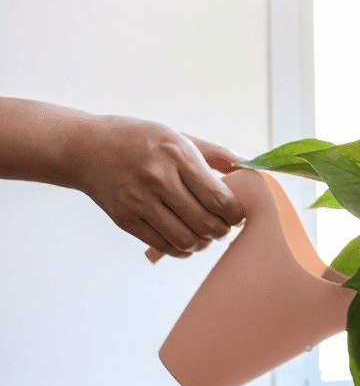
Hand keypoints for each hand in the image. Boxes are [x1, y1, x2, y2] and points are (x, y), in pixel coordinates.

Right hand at [74, 117, 246, 257]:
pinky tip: (187, 241)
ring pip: (186, 240)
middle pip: (206, 223)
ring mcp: (139, 201)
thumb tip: (248, 167)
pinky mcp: (125, 219)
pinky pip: (164, 246)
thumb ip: (214, 154)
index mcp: (177, 155)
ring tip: (206, 236)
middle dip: (222, 231)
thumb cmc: (139, 140)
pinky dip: (182, 250)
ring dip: (203, 243)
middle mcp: (158, 179)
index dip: (235, 214)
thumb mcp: (177, 136)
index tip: (237, 215)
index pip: (219, 198)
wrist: (86, 148)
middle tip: (223, 228)